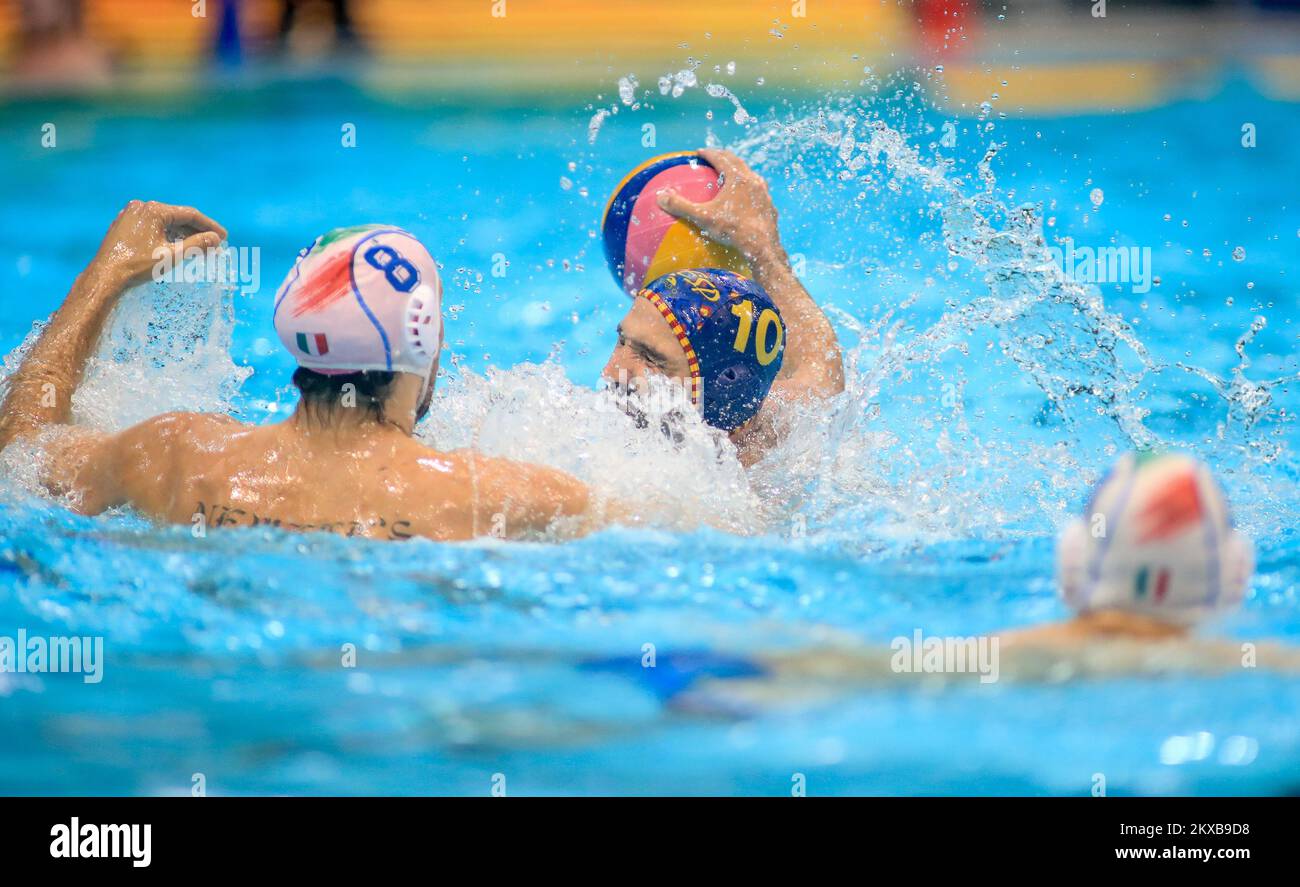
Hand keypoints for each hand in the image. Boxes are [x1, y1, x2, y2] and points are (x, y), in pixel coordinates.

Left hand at [91, 200, 227, 287]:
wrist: (106, 276)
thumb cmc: (138, 266)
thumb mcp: (172, 255)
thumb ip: (197, 244)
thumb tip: (216, 238)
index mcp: (154, 210)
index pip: (189, 214)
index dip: (209, 226)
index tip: (224, 237)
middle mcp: (141, 207)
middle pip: (177, 217)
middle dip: (196, 231)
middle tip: (214, 244)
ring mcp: (130, 215)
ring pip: (164, 222)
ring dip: (182, 234)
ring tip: (198, 247)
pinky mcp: (124, 225)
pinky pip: (152, 226)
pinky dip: (166, 235)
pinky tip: (176, 246)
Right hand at [656, 149, 784, 265]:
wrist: (762, 247)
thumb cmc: (733, 230)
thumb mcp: (704, 218)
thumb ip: (682, 207)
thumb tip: (661, 198)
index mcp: (737, 178)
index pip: (720, 158)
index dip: (708, 154)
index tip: (699, 152)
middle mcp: (752, 180)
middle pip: (737, 161)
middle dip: (724, 157)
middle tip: (714, 157)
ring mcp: (764, 192)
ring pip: (750, 174)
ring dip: (739, 170)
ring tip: (731, 174)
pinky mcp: (769, 205)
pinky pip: (758, 190)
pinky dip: (749, 188)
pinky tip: (746, 197)